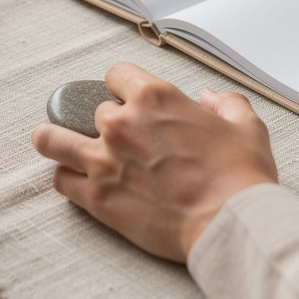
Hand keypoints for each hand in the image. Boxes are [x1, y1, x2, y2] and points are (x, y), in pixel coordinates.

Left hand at [32, 63, 277, 260]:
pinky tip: (73, 180)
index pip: (115, 74)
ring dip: (54, 138)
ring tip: (54, 142)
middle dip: (107, 124)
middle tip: (121, 142)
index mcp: (154, 96)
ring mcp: (103, 159)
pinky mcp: (95, 197)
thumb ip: (225, 103)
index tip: (128, 100)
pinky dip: (66, 178)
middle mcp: (121, 122)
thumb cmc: (240, 176)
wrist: (230, 223)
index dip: (123, 87)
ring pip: (53, 138)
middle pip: (94, 111)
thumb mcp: (245, 125)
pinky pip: (61, 180)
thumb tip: (208, 97)